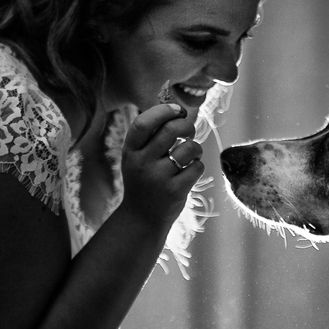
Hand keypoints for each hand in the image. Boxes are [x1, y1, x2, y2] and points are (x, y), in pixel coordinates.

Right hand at [119, 104, 203, 227]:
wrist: (141, 218)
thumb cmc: (143, 180)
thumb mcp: (137, 158)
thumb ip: (151, 137)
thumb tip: (178, 110)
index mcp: (130, 151)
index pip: (143, 123)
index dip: (163, 111)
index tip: (177, 110)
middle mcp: (141, 163)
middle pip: (171, 130)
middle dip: (187, 126)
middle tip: (189, 131)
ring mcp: (158, 178)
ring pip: (189, 148)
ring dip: (195, 148)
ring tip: (190, 156)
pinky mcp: (175, 191)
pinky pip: (197, 167)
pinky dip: (197, 166)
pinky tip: (189, 173)